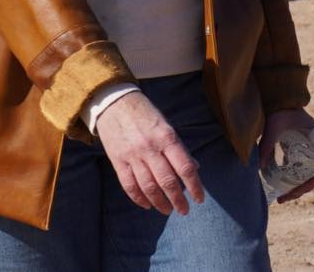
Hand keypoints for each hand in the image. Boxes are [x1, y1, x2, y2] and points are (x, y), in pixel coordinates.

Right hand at [95, 91, 204, 214]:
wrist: (114, 102)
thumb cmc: (145, 113)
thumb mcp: (167, 125)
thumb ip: (179, 148)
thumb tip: (195, 168)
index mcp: (166, 137)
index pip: (185, 167)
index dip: (194, 186)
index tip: (199, 199)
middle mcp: (150, 148)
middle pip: (167, 182)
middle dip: (178, 200)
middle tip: (184, 210)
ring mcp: (132, 155)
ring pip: (149, 187)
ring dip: (160, 203)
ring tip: (167, 210)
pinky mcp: (118, 160)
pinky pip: (129, 185)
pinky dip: (139, 198)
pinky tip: (147, 204)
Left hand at [258, 108, 313, 202]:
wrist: (280, 96)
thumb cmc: (280, 109)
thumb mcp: (274, 127)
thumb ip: (268, 144)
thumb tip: (260, 167)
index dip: (310, 185)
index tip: (295, 193)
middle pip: (312, 176)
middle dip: (299, 191)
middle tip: (282, 200)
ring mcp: (307, 148)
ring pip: (305, 174)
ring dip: (295, 186)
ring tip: (280, 197)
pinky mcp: (298, 147)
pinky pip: (297, 167)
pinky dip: (290, 176)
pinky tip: (277, 182)